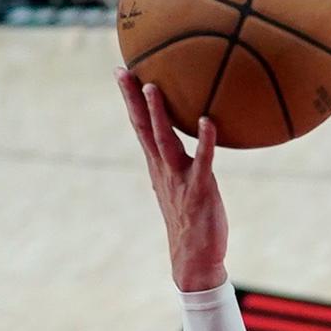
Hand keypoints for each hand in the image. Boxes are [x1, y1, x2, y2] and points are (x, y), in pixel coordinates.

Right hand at [115, 76, 228, 292]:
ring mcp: (180, 179)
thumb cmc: (191, 220)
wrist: (195, 259)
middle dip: (133, 99)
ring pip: (165, 141)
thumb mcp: (180, 184)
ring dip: (158, 114)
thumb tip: (192, 136)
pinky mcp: (200, 190)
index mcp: (158, 165)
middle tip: (124, 71)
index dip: (131, 99)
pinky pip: (203, 162)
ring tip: (153, 87)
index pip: (140, 126)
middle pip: (144, 128)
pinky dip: (206, 141)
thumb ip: (181, 159)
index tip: (122, 71)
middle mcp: (164, 169)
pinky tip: (208, 121)